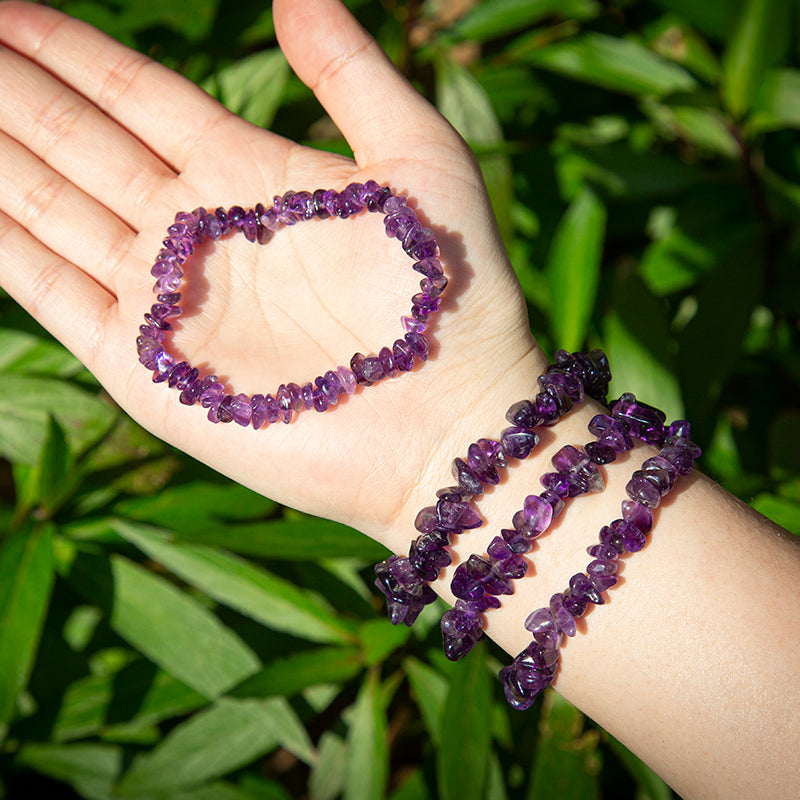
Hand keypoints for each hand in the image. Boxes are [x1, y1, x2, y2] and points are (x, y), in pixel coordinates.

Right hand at [0, 0, 541, 546]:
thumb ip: (353, 74)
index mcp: (250, 176)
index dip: (72, 53)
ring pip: (49, 208)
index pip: (137, 99)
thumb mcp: (418, 157)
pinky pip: (49, 291)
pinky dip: (2, 245)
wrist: (447, 420)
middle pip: (79, 144)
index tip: (10, 9)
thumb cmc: (449, 293)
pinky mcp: (146, 370)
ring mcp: (166, 302)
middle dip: (14, 91)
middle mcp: (197, 234)